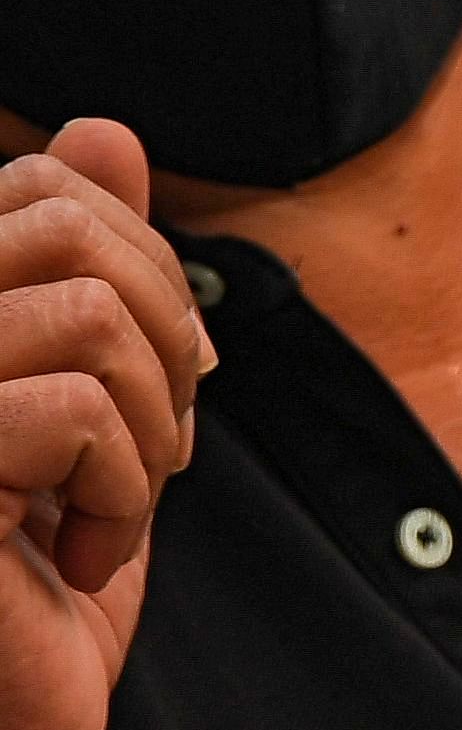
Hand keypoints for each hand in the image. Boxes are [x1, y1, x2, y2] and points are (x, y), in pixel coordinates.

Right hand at [0, 121, 203, 729]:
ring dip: (144, 424)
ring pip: (79, 311)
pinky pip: (68, 408)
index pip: (44, 189)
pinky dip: (117, 490)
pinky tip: (71, 559)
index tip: (159, 384)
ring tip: (104, 508)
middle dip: (164, 335)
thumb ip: (83, 276)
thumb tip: (105, 132)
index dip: (146, 271)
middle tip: (153, 448)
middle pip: (65, 226)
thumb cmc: (29, 597)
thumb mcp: (84, 417)